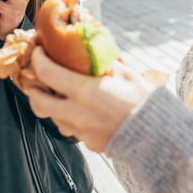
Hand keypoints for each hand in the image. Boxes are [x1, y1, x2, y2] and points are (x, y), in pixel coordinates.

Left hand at [25, 46, 155, 152]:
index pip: (48, 74)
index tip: (38, 53)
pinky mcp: (88, 143)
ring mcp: (81, 131)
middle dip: (33, 89)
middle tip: (37, 80)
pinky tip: (82, 111)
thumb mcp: (127, 74)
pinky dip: (70, 118)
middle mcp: (78, 113)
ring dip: (52, 105)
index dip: (38, 60)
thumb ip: (106, 63)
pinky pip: (71, 130)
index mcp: (86, 92)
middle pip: (38, 102)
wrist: (160, 137)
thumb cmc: (146, 102)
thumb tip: (96, 49)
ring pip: (53, 118)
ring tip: (61, 95)